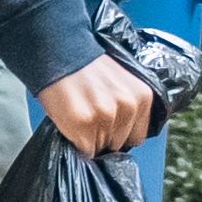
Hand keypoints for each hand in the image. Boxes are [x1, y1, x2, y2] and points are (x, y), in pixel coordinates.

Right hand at [40, 53, 159, 157]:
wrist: (59, 51)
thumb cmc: (85, 66)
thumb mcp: (121, 83)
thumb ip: (127, 106)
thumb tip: (121, 133)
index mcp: (142, 97)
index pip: (136, 137)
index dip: (118, 134)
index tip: (106, 124)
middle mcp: (128, 107)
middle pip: (118, 144)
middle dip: (104, 136)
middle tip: (89, 115)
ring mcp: (106, 116)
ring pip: (101, 148)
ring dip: (89, 139)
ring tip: (79, 116)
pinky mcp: (84, 124)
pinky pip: (84, 150)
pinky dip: (76, 142)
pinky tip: (71, 122)